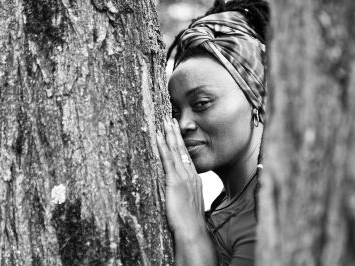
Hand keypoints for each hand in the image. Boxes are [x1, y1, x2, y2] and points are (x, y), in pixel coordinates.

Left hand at [156, 116, 204, 233]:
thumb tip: (178, 193)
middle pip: (183, 150)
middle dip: (176, 134)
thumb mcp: (188, 206)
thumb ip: (184, 196)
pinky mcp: (175, 182)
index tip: (177, 133)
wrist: (193, 232)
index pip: (186, 157)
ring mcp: (184, 178)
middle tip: (171, 120)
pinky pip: (168, 161)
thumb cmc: (190, 224)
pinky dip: (164, 148)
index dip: (181, 144)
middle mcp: (191, 176)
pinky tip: (159, 137)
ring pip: (176, 152)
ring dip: (170, 135)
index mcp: (194, 181)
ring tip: (165, 122)